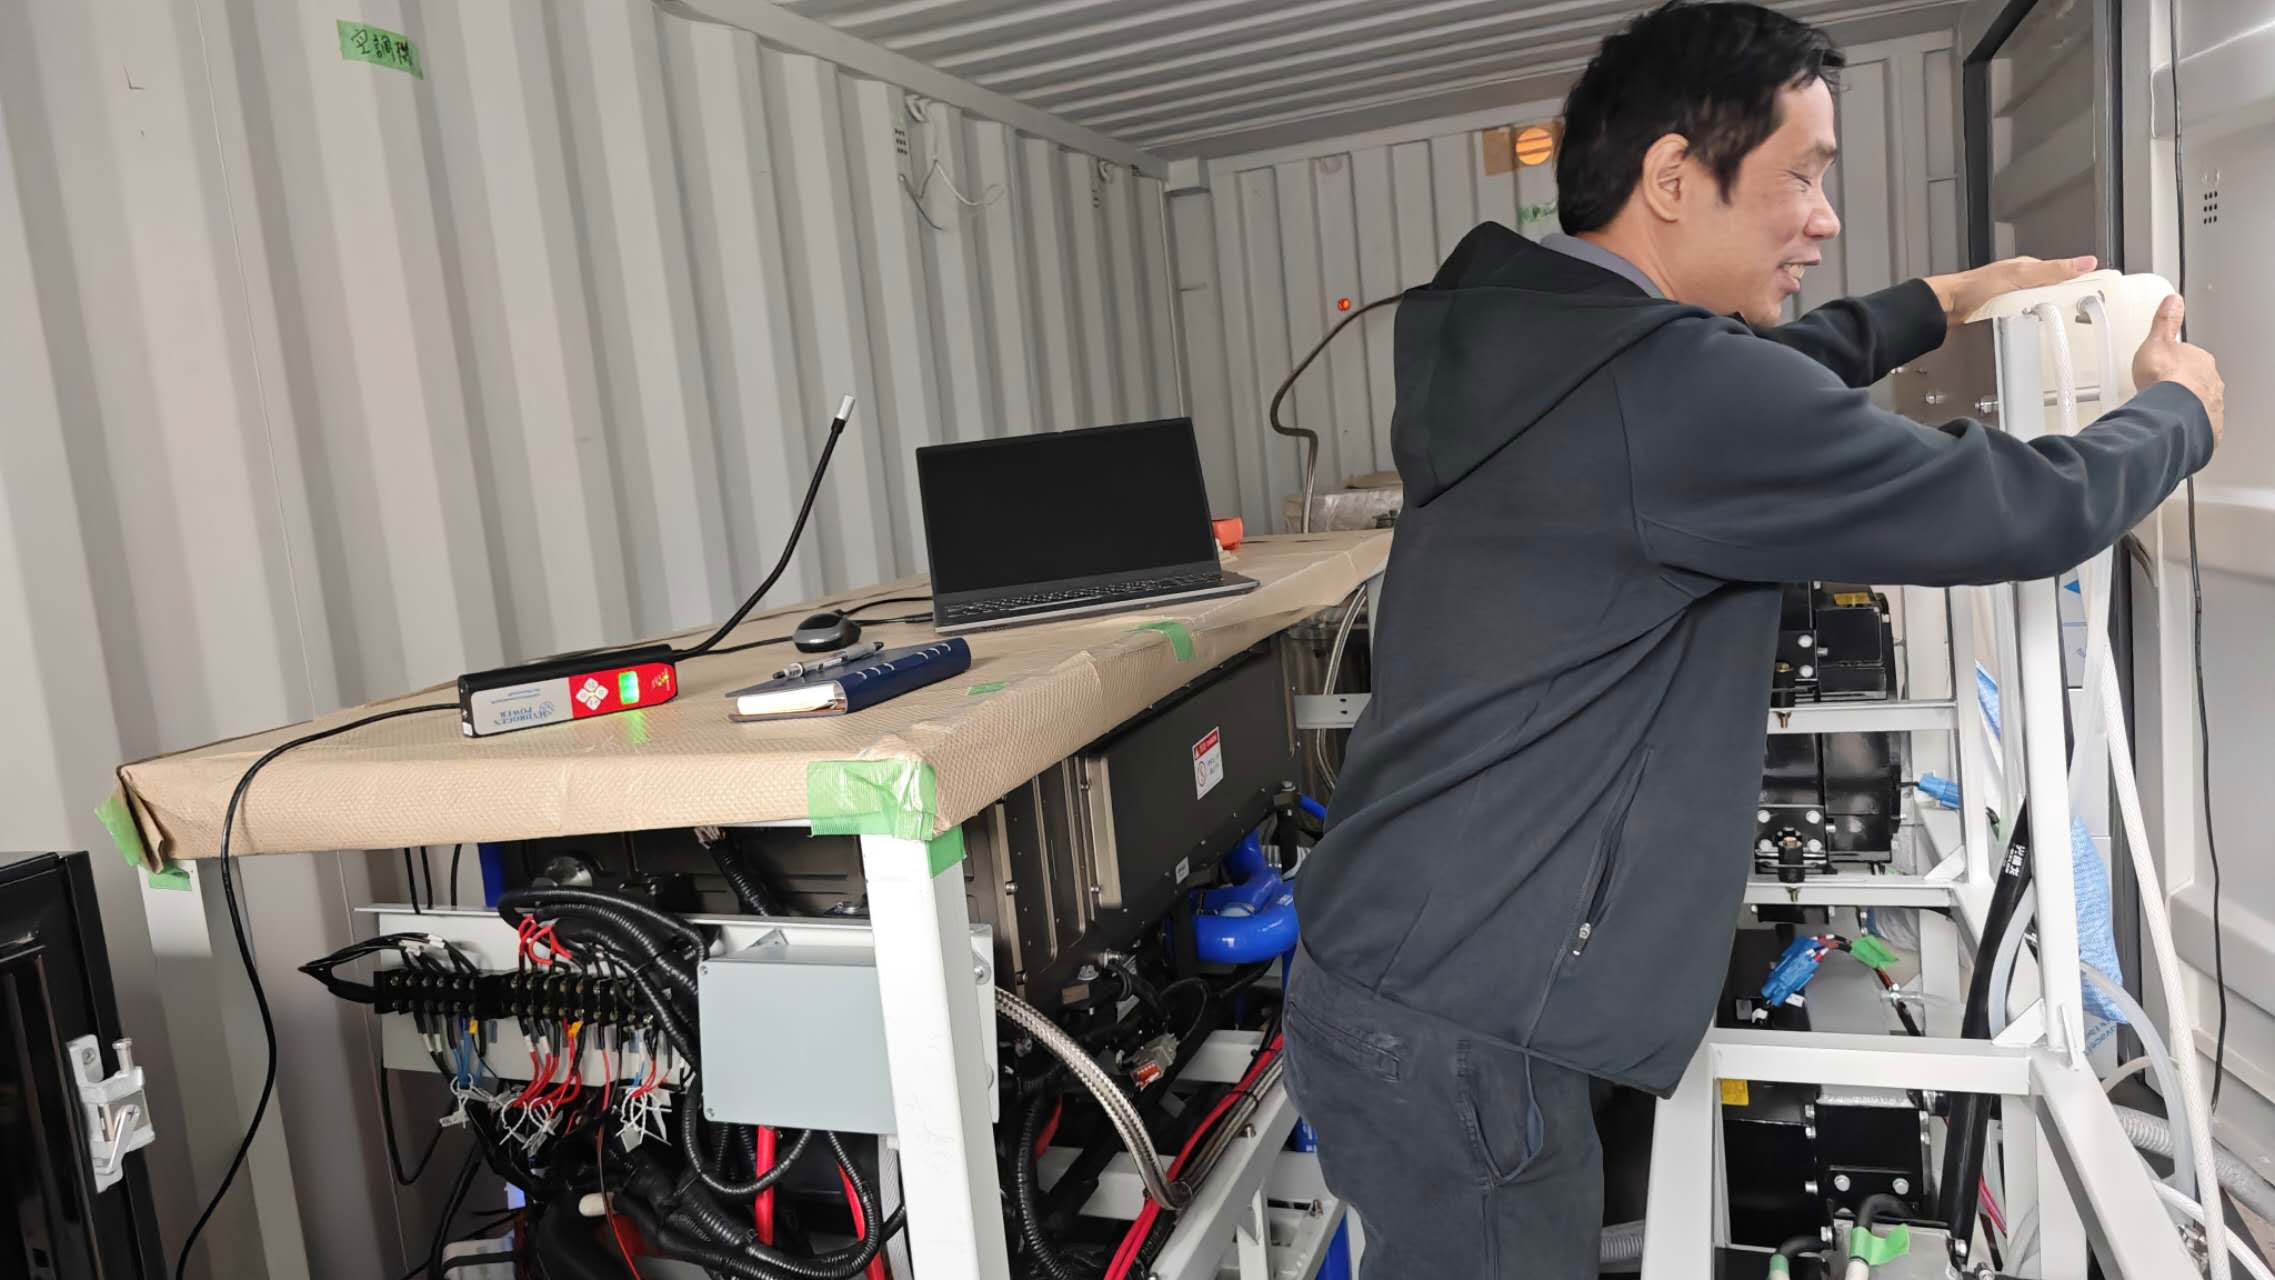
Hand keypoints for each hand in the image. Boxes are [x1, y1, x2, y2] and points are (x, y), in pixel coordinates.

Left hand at [1925, 255, 2097, 324]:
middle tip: (2085, 311)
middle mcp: (2021, 280)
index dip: (2081, 280)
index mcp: (2028, 267)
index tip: (2099, 291)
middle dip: (2067, 300)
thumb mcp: (2020, 276)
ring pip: (2039, 304)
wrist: (1946, 306)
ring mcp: (2011, 296)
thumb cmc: (1974, 287)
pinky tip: (2036, 326)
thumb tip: (2084, 262)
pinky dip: (2033, 320)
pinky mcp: (2001, 311)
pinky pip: (2024, 315)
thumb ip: (2052, 271)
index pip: (2063, 272)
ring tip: (2064, 321)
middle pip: (2053, 290)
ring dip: (2049, 312)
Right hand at [2132, 295, 2223, 444]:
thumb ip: (2165, 322)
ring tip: (2161, 409)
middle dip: (2179, 383)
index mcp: (2200, 359)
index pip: (2189, 356)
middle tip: (2158, 389)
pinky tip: (2168, 423)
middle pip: (2195, 379)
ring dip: (2182, 403)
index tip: (2162, 365)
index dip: (2173, 361)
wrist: (2172, 414)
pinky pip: (2196, 421)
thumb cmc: (2166, 379)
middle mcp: (2210, 380)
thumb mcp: (2157, 342)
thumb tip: (2173, 301)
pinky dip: (2184, 422)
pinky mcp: (2206, 425)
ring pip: (2196, 400)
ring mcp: (2209, 403)